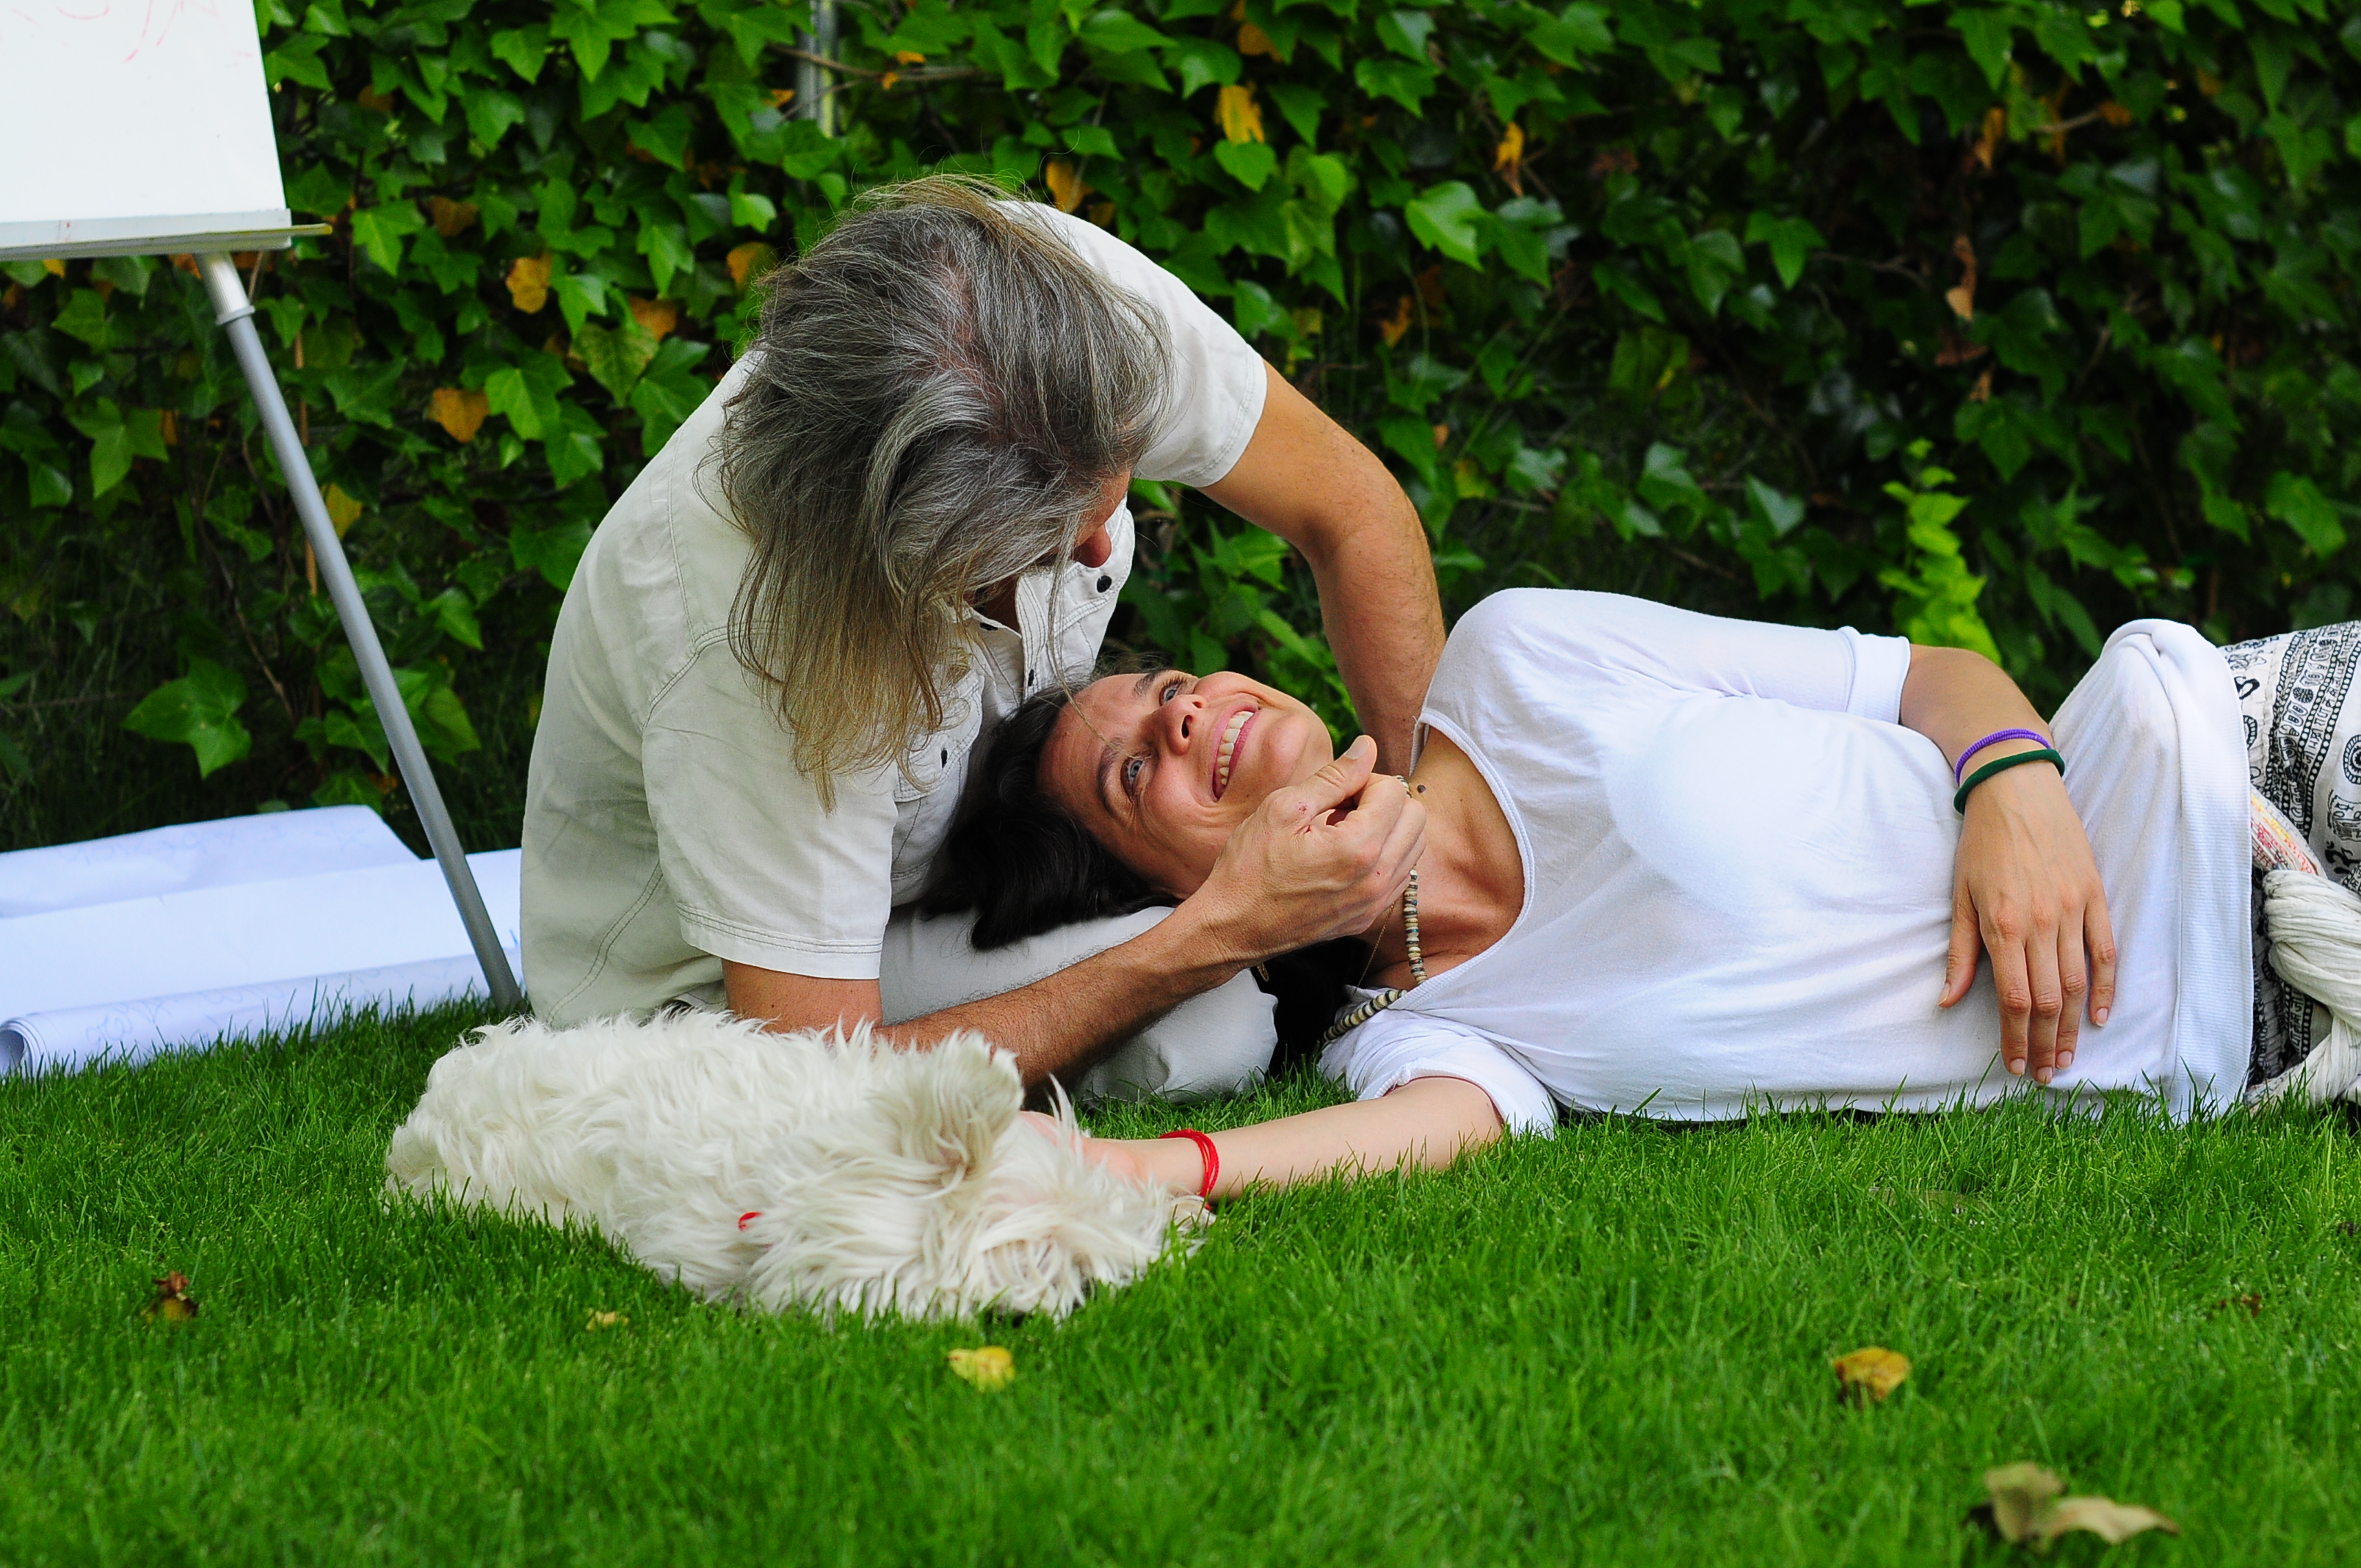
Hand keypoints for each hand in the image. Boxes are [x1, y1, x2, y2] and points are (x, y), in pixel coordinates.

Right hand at [1186, 734, 1425, 966]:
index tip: (1336, 791)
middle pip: (1416, 816)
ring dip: (1388, 829)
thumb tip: (1367, 747)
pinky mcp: (1368, 917)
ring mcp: (1375, 903)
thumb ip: (1334, 776)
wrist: (1233, 926)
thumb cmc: (1250, 866)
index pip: (1394, 791)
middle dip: (1384, 801)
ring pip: (1414, 846)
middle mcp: (1377, 878)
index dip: (1365, 779)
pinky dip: (1384, 856)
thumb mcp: (1284, 808)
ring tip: (1344, 831)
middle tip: (1343, 806)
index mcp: (1358, 847)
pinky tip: (1347, 856)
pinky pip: (1399, 875)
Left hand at [1941, 759, 2117, 1083]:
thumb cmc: (1982, 844)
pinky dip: (2105, 987)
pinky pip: (2106, 950)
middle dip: (2045, 1043)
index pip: (2014, 998)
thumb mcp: (1960, 896)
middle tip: (2042, 1073)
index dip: (2015, 1038)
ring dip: (2073, 1026)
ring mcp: (2073, 910)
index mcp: (2004, 925)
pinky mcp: (2095, 896)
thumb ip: (1959, 952)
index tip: (2013, 1064)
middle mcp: (2042, 922)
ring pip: (2078, 982)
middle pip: (2048, 999)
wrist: (2017, 790)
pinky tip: (2099, 1016)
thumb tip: (1948, 1000)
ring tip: (2065, 1058)